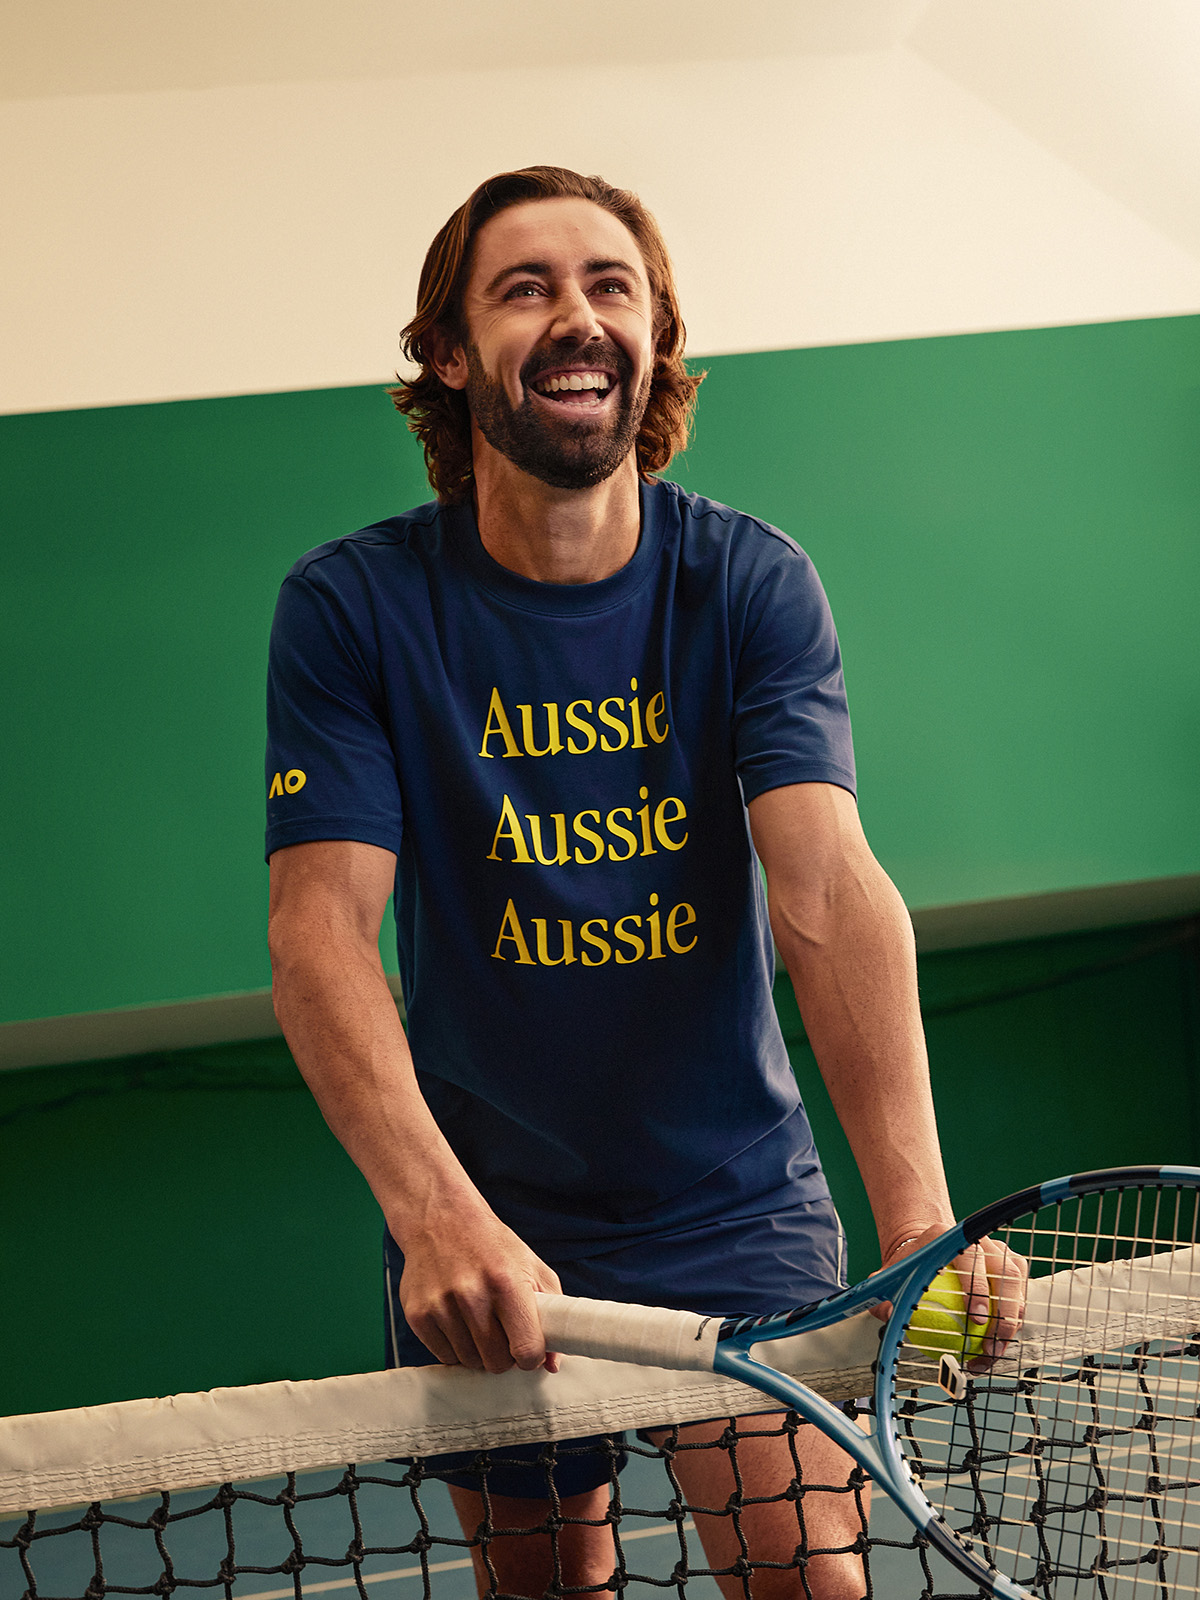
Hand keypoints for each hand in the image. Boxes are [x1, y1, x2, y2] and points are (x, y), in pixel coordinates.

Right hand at [394, 1204, 562, 1374]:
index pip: (526, 1349)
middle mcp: (471, 1296)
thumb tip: (551, 1364)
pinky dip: (455, 1347)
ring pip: (470, 1362)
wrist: (442, 1220)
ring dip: (478, 1351)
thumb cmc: (492, 1246)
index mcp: (506, 1283)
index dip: (531, 1357)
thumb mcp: (532, 1267)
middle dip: (504, 1355)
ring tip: (479, 1321)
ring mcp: (440, 1306)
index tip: (528, 1348)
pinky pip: (444, 1356)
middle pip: (496, 1363)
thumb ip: (551, 1313)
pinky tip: (458, 1321)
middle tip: (503, 1333)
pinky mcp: (417, 1315)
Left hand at [876, 1226, 1028, 1362]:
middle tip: (991, 1346)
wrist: (929, 1249)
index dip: (978, 1286)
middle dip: (1004, 1312)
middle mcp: (980, 1239)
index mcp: (949, 1235)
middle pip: (1005, 1272)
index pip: (970, 1257)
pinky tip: (997, 1345)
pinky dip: (1013, 1320)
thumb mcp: (892, 1275)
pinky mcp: (1011, 1266)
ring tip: (994, 1352)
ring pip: (1017, 1286)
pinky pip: (1019, 1294)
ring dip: (1011, 1321)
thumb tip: (888, 1314)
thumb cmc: (911, 1264)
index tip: (976, 1318)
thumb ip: (884, 1293)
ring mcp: (998, 1251)